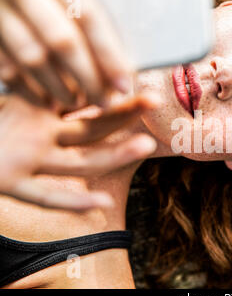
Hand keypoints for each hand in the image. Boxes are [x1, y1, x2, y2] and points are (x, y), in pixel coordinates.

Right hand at [0, 0, 131, 109]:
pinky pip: (5, 66)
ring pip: (31, 57)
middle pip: (62, 41)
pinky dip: (28, 88)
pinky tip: (46, 100)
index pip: (88, 17)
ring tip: (77, 103)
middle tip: (103, 101)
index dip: (109, 55)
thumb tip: (121, 65)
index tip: (124, 84)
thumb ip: (91, 20)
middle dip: (87, 78)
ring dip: (59, 88)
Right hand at [0, 94, 156, 209]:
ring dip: (114, 154)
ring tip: (146, 145)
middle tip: (153, 101)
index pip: (87, 105)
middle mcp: (36, 133)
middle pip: (90, 126)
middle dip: (123, 114)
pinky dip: (74, 201)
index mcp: (38, 111)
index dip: (118, 100)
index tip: (147, 93)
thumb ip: (42, 97)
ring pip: (79, 161)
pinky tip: (102, 204)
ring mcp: (24, 160)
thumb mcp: (20, 105)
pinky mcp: (6, 184)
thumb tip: (82, 90)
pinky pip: (46, 196)